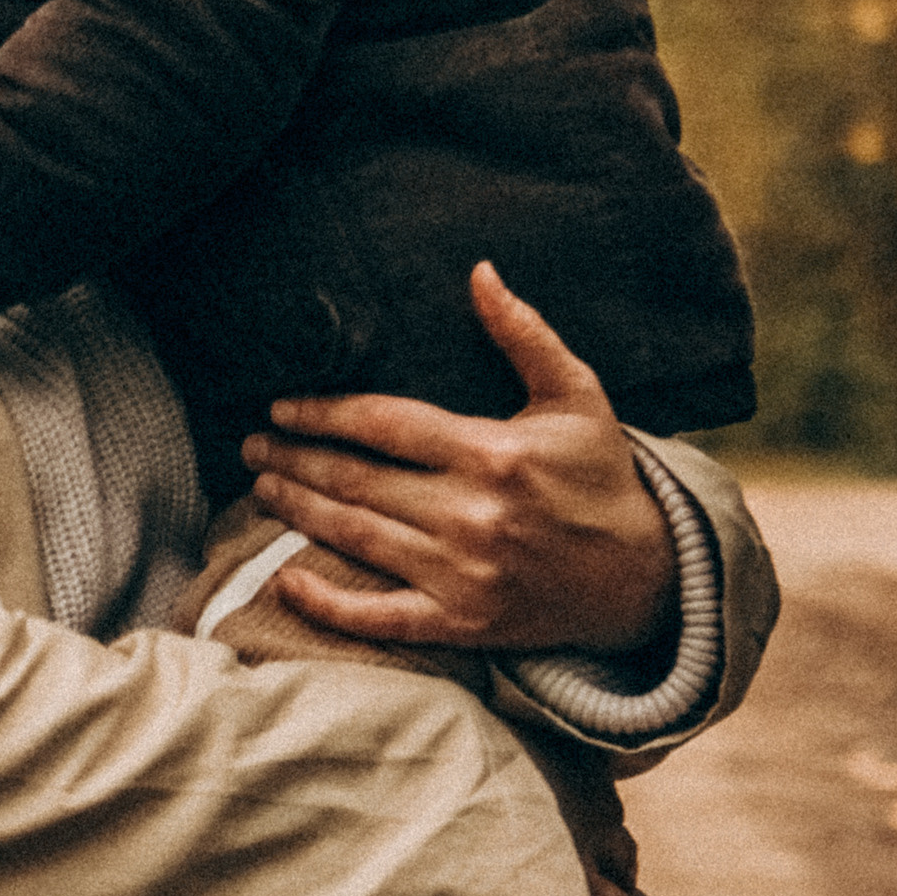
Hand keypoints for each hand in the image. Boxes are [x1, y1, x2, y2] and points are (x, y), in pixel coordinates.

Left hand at [243, 263, 673, 654]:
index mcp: (491, 453)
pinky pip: (382, 617)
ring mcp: (464, 576)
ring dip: (300, 510)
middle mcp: (471, 515)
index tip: (281, 406)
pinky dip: (329, 603)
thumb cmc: (603, 476)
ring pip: (358, 537)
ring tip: (261, 485)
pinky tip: (287, 580)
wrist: (647, 579)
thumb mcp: (576, 394)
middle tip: (250, 443)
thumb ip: (523, 333)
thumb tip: (480, 271)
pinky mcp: (464, 624)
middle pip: (358, 480)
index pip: (384, 424)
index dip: (324, 413)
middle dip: (295, 458)